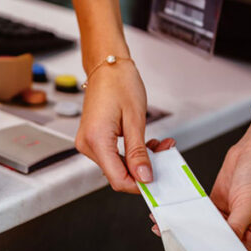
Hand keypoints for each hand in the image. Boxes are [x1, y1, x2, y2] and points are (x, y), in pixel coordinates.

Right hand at [75, 62, 151, 192]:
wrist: (107, 66)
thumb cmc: (119, 83)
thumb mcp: (135, 119)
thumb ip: (139, 152)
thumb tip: (144, 176)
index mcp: (96, 140)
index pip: (117, 179)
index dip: (139, 184)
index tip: (156, 180)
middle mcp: (87, 144)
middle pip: (117, 175)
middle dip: (142, 170)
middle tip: (163, 153)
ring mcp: (88, 142)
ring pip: (117, 166)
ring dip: (138, 161)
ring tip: (157, 146)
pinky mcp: (92, 140)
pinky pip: (113, 156)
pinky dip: (130, 154)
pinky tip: (144, 145)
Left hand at [150, 107, 250, 250]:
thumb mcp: (248, 205)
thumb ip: (231, 228)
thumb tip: (216, 247)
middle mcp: (242, 231)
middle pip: (215, 250)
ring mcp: (228, 219)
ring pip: (203, 234)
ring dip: (186, 235)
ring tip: (168, 239)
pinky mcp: (216, 206)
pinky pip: (199, 217)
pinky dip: (186, 219)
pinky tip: (173, 221)